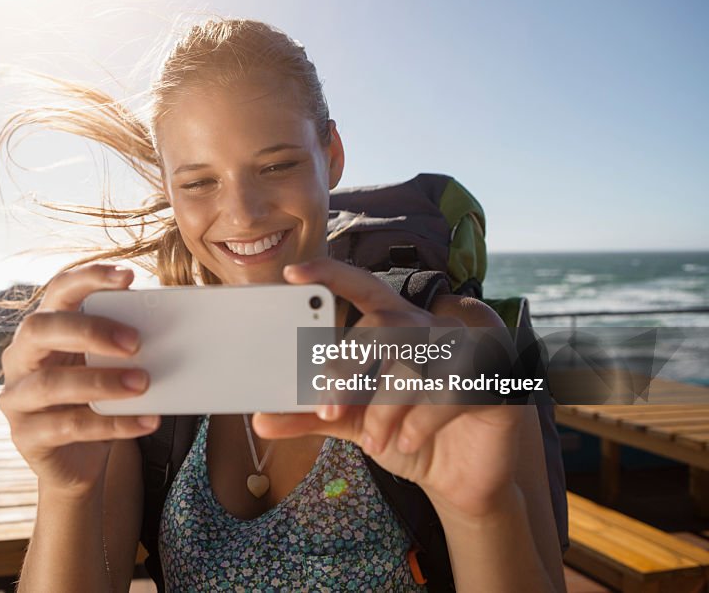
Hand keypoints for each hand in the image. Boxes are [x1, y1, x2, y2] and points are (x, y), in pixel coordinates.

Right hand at [0, 264, 159, 496]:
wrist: (78, 462)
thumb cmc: (95, 400)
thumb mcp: (107, 367)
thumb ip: (121, 345)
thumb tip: (166, 326)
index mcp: (43, 329)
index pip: (58, 291)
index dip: (88, 278)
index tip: (128, 276)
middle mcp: (20, 358)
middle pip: (40, 329)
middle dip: (89, 330)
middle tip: (135, 342)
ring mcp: (16, 398)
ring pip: (50, 383)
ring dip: (101, 381)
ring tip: (143, 383)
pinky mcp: (25, 436)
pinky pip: (67, 427)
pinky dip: (112, 424)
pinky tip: (146, 421)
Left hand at [253, 258, 522, 519]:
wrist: (461, 480)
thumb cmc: (405, 436)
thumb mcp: (353, 424)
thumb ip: (311, 417)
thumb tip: (261, 420)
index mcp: (395, 326)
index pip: (362, 286)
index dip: (330, 273)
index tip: (291, 273)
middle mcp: (430, 327)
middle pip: (384, 323)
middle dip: (350, 364)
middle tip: (327, 404)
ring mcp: (466, 348)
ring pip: (414, 360)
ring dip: (385, 405)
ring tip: (372, 439)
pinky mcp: (494, 377)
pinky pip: (451, 388)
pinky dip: (421, 419)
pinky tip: (408, 442)